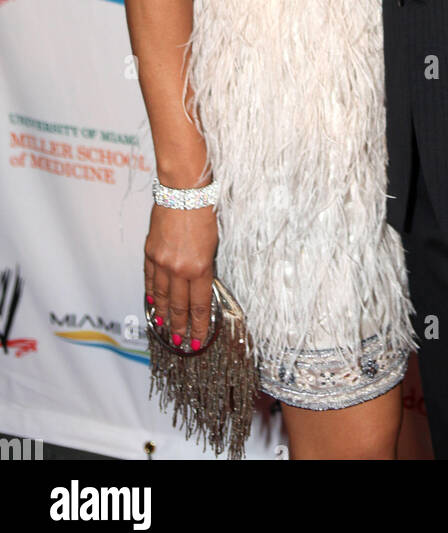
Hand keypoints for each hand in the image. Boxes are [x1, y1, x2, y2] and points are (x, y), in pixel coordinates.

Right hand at [144, 203, 217, 349]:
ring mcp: (162, 262)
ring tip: (164, 328)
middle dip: (180, 325)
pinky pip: (149, 279)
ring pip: (161, 296)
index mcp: (199, 268)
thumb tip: (200, 285)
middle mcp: (179, 269)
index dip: (199, 325)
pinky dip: (150, 293)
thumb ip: (205, 266)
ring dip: (163, 314)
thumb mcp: (214, 242)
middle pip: (179, 305)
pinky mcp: (150, 252)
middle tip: (180, 341)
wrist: (183, 191)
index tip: (198, 339)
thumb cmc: (204, 211)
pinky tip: (151, 303)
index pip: (199, 305)